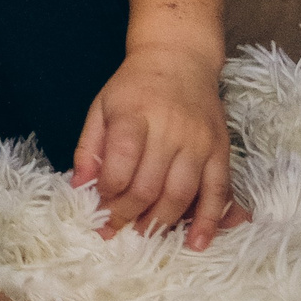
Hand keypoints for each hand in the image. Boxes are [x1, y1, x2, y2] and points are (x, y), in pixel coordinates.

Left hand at [72, 41, 249, 248]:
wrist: (179, 58)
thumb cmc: (134, 86)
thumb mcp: (101, 106)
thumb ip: (88, 147)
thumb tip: (78, 187)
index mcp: (135, 116)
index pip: (121, 165)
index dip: (107, 193)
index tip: (97, 206)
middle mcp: (170, 130)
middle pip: (149, 187)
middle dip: (128, 215)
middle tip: (115, 230)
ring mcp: (199, 142)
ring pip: (181, 195)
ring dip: (161, 223)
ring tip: (143, 236)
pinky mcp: (221, 151)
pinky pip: (218, 192)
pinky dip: (209, 221)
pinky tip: (196, 243)